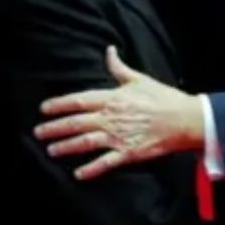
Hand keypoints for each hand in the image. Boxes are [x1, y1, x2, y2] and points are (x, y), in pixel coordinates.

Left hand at [34, 46, 205, 179]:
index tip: (44, 108)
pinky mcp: (129, 152)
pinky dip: (91, 169)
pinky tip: (78, 173)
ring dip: (66, 146)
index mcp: (112, 98)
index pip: (79, 100)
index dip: (59, 104)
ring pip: (86, 142)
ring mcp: (119, 136)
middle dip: (55, 128)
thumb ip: (118, 68)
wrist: (186, 119)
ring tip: (51, 150)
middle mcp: (111, 117)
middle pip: (77, 123)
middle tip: (38, 132)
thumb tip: (109, 50)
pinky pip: (106, 162)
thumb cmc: (163, 97)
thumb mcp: (139, 79)